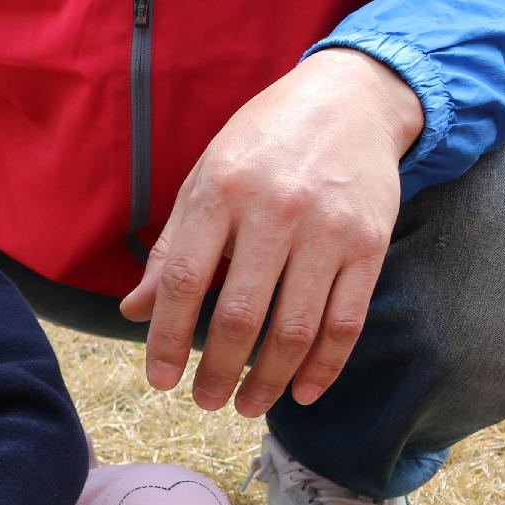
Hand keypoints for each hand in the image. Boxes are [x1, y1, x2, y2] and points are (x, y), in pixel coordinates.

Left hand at [118, 48, 423, 415]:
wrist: (351, 99)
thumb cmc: (263, 145)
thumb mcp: (205, 179)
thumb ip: (172, 248)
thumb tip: (134, 311)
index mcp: (221, 191)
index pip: (183, 281)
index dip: (167, 339)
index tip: (160, 380)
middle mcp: (275, 210)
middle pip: (240, 315)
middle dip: (219, 372)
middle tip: (206, 402)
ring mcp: (328, 229)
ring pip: (295, 329)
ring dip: (268, 380)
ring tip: (247, 405)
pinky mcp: (371, 244)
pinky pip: (346, 321)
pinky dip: (324, 367)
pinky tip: (303, 392)